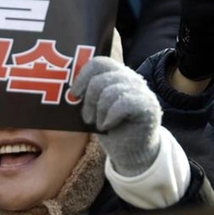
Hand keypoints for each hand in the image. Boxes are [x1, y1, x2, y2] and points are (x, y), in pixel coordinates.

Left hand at [71, 56, 161, 176]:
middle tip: (87, 117)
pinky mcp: (149, 107)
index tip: (74, 94)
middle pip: (100, 79)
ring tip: (99, 123)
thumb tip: (64, 89)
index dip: (82, 77)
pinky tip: (107, 125)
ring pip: (110, 92)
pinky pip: (123, 104)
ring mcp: (143, 92)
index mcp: (117, 74)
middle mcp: (132, 79)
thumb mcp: (92, 106)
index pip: (99, 62)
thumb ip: (85, 93)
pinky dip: (109, 116)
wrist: (131, 151)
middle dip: (88, 100)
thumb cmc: (108, 126)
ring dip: (98, 111)